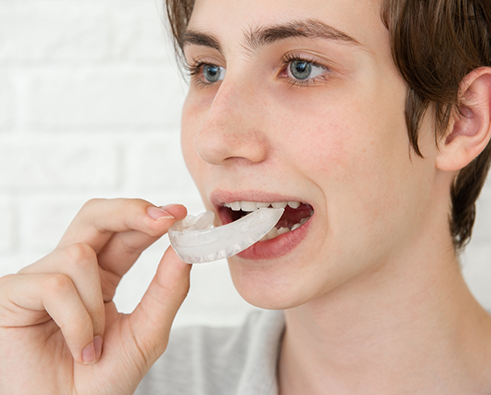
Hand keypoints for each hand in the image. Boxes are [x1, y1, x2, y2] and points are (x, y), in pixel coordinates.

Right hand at [0, 198, 190, 394]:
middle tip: (164, 220)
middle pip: (94, 216)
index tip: (179, 213)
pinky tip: (79, 349)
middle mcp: (70, 271)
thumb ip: (166, 291)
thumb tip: (184, 250)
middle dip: (129, 212)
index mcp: (102, 275)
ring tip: (94, 346)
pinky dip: (76, 320)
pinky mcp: (13, 293)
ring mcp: (40, 279)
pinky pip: (55, 285)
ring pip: (78, 256)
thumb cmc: (100, 382)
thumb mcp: (146, 334)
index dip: (148, 217)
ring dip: (95, 306)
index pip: (123, 232)